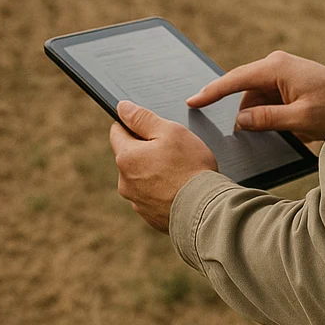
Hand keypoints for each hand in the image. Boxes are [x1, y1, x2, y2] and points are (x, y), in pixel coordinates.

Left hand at [109, 101, 217, 232]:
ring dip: (154, 172)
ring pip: (141, 177)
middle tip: (172, 151)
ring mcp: (136, 202)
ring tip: (180, 173)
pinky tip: (180, 189)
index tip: (151, 128)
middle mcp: (125, 182)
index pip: (117, 131)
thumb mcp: (170, 131)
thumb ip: (142, 118)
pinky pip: (151, 196)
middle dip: (146, 150)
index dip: (134, 125)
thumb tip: (122, 108)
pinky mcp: (149, 216)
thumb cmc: (191, 168)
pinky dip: (162, 191)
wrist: (206, 210)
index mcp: (126, 157)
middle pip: (130, 156)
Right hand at [187, 50, 324, 143]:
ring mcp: (282, 71)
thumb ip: (268, 119)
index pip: (235, 79)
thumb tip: (241, 120)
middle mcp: (276, 64)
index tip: (193, 101)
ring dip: (259, 116)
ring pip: (255, 97)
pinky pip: (267, 98)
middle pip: (244, 90)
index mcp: (277, 67)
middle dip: (243, 113)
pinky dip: (268, 113)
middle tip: (245, 135)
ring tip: (283, 131)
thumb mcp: (300, 119)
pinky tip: (283, 127)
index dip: (212, 92)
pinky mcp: (288, 81)